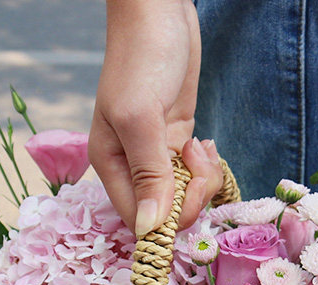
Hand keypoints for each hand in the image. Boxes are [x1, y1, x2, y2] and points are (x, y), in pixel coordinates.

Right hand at [88, 0, 222, 235]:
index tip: (186, 192)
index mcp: (111, 167)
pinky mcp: (178, 145)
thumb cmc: (141, 57)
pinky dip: (207, 168)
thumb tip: (150, 229)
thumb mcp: (140, 117)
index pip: (138, 221)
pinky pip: (196, 177)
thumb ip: (148, 174)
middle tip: (195, 160)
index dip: (166, 220)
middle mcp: (131, 168)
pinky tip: (203, 144)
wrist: (159, 12)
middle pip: (166, 214)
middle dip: (190, 196)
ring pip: (185, 197)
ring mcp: (157, 158)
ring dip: (202, 179)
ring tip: (198, 145)